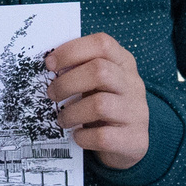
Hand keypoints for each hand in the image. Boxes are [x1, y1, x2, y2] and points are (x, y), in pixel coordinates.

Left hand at [45, 33, 148, 169]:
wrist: (131, 141)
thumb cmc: (106, 104)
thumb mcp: (98, 82)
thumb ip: (80, 69)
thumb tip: (48, 65)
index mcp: (123, 63)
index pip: (102, 44)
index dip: (72, 50)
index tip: (50, 64)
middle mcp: (133, 84)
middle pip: (100, 72)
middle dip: (67, 83)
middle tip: (52, 94)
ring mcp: (137, 112)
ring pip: (100, 105)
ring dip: (71, 113)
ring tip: (62, 119)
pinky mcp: (134, 139)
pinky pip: (103, 137)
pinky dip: (83, 136)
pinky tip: (77, 136)